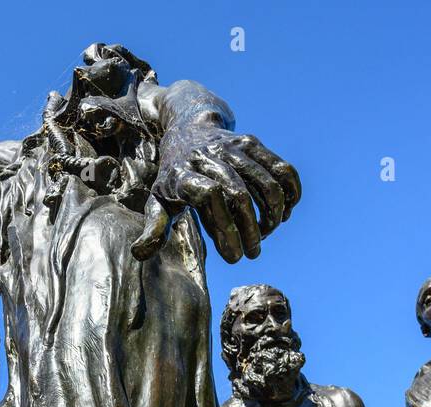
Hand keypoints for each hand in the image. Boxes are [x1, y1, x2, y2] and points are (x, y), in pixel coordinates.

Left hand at [132, 124, 300, 263]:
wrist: (187, 128)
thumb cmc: (173, 175)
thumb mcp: (157, 199)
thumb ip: (153, 226)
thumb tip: (140, 253)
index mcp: (182, 173)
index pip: (207, 196)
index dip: (222, 226)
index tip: (231, 254)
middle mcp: (208, 156)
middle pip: (238, 194)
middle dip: (249, 230)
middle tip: (253, 253)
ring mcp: (233, 146)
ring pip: (264, 182)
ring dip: (273, 215)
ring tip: (267, 234)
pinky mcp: (253, 142)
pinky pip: (281, 168)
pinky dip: (290, 192)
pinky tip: (286, 212)